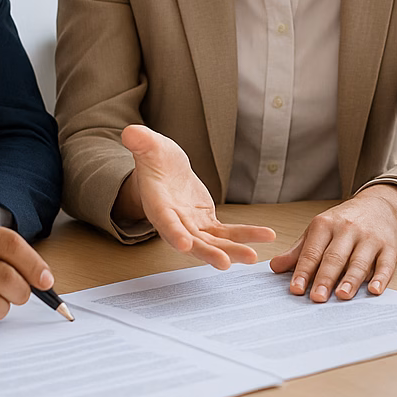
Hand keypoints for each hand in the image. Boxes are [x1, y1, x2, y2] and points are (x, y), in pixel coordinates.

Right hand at [115, 124, 274, 267]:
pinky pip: (228, 233)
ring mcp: (193, 225)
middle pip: (192, 242)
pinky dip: (245, 235)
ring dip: (232, 250)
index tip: (183, 244)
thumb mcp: (149, 147)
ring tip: (253, 257)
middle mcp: (175, 222)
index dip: (173, 233)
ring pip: (213, 243)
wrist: (165, 172)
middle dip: (208, 253)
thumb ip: (142, 142)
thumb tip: (131, 132)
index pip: (165, 221)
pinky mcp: (208, 223)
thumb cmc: (155, 160)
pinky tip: (266, 236)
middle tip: (225, 264)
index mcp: (158, 205)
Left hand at [269, 185, 396, 301]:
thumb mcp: (319, 230)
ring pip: (359, 261)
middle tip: (317, 297)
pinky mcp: (389, 247)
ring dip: (351, 279)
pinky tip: (374, 290)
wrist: (380, 205)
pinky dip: (381, 277)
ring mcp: (370, 238)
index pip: (312, 251)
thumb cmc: (344, 222)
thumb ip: (299, 251)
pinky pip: (386, 264)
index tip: (296, 289)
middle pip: (335, 257)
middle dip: (325, 278)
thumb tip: (275, 267)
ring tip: (342, 295)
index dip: (304, 271)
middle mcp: (348, 230)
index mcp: (326, 225)